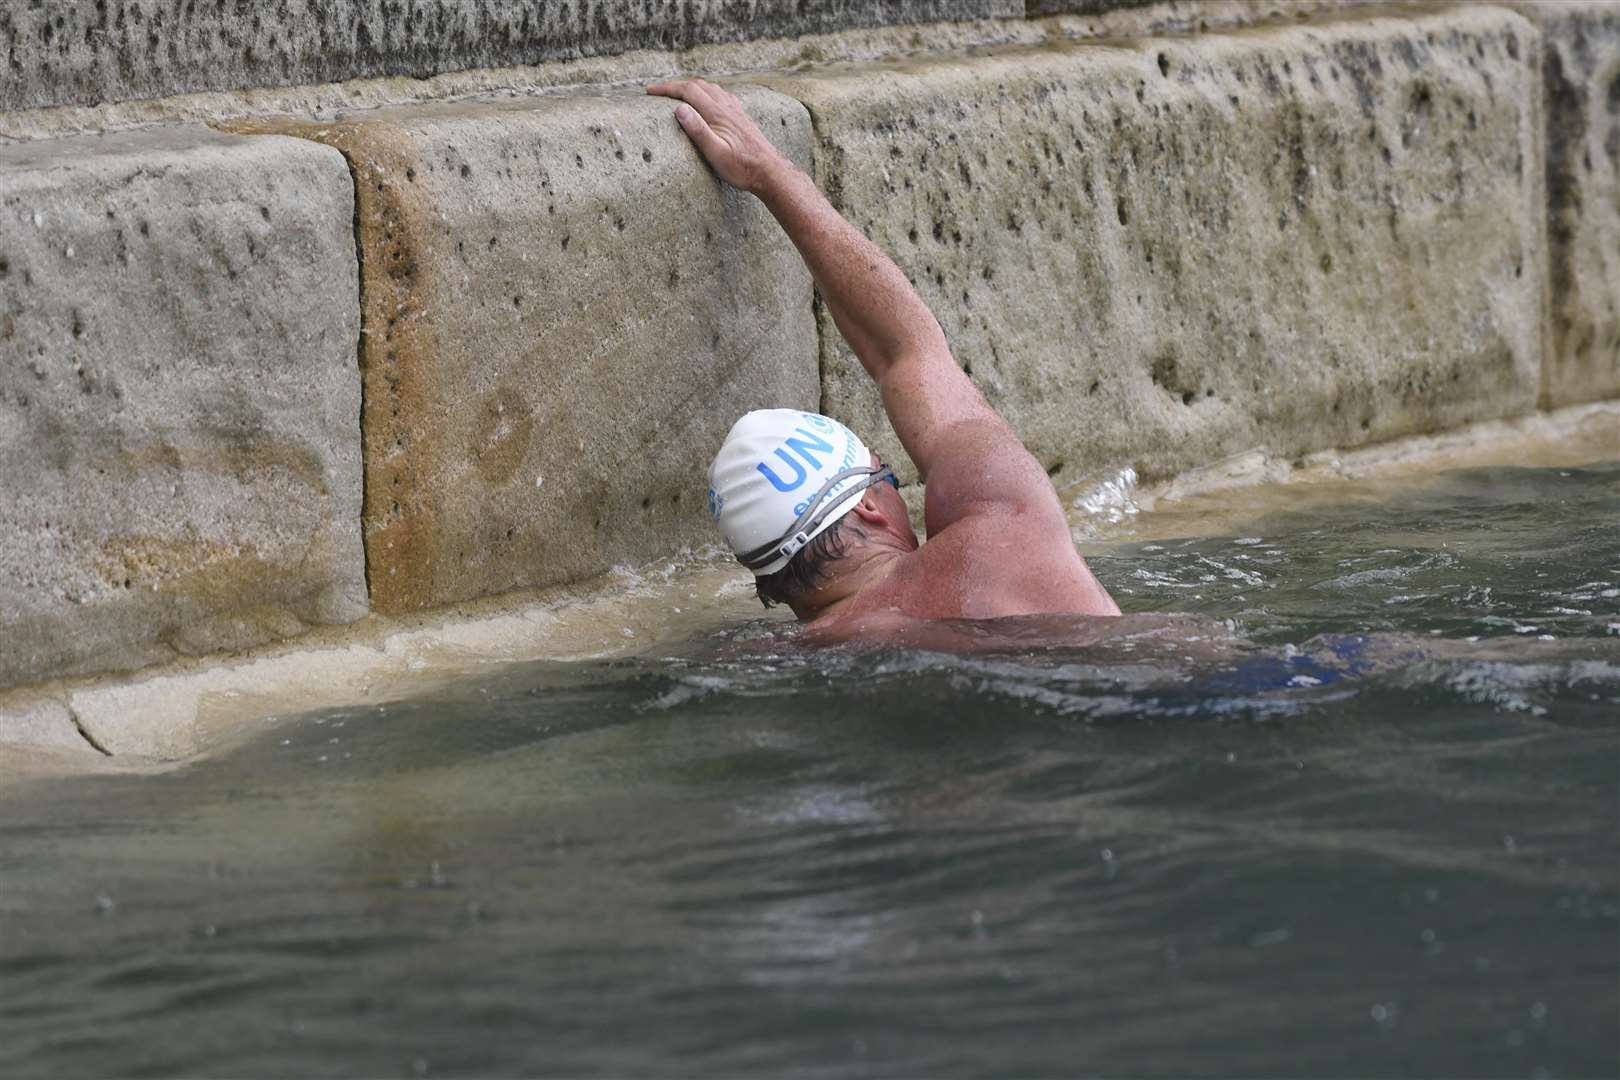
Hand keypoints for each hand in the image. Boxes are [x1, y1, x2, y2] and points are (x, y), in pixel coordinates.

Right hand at [646, 79, 787, 193]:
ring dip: (692, 87)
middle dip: (677, 85)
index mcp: (718, 113)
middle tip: (659, 91)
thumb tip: (679, 108)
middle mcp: (727, 107)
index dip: (667, 88)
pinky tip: (709, 100)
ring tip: (679, 93)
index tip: (650, 90)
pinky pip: (722, 96)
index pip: (688, 91)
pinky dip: (708, 92)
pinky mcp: (742, 117)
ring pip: (711, 89)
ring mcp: (736, 110)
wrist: (769, 171)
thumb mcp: (716, 153)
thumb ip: (698, 130)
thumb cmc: (742, 167)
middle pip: (699, 86)